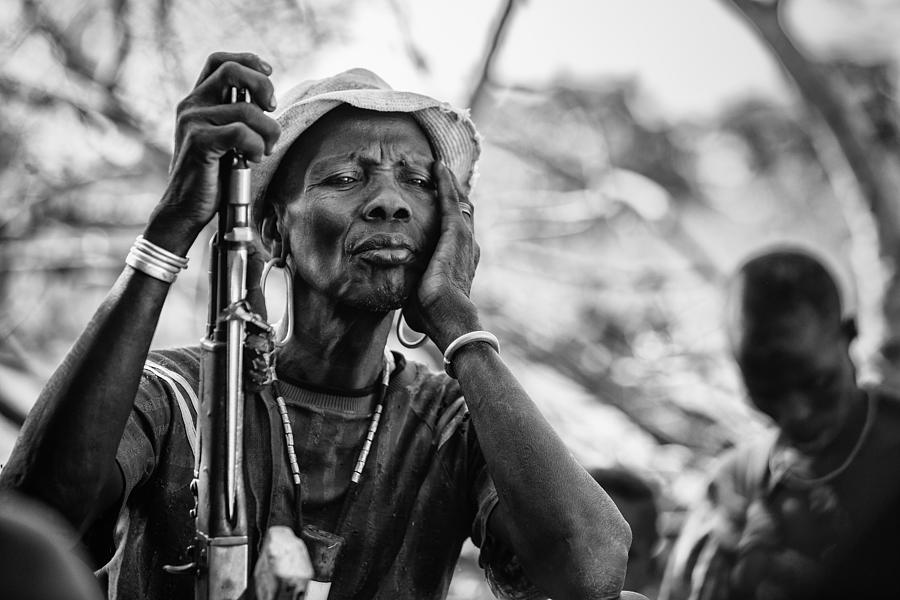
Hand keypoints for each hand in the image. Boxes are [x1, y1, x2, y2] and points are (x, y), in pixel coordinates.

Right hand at [144, 52, 281, 253]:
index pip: (220, 61)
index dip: (247, 60)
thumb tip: (267, 103)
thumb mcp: (226, 140)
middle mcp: (191, 105)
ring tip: (265, 150)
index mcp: (198, 101)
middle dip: (263, 87)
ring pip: (246, 110)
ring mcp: (193, 122)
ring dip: (268, 131)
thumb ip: (238, 118)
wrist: (185, 208)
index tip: (269, 73)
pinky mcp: (199, 142)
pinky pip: (241, 133)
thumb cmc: (211, 177)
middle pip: (232, 72)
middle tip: (272, 110)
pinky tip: (253, 159)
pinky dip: (257, 147)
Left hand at [405, 161, 480, 350]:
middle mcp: (469, 247)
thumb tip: (397, 291)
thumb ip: (412, 286)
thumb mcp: (420, 296)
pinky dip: (445, 182)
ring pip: (460, 202)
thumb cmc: (432, 315)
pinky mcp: (455, 233)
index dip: (449, 217)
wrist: (448, 317)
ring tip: (438, 167)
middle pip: (463, 212)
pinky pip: (451, 200)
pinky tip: (437, 168)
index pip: (456, 232)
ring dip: (449, 184)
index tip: (439, 204)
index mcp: (461, 261)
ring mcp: (465, 238)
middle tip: (441, 177)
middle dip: (453, 194)